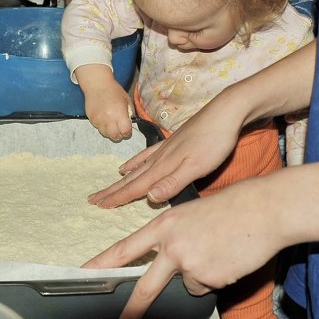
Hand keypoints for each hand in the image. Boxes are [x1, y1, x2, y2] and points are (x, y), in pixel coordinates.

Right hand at [74, 64, 133, 140]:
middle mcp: (109, 118)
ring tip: (111, 124)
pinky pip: (98, 128)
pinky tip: (104, 118)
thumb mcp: (127, 100)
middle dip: (119, 135)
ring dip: (110, 132)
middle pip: (115, 136)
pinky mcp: (91, 119)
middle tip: (119, 130)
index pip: (125, 131)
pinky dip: (102, 126)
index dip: (127, 133)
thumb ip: (130, 113)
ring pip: (105, 134)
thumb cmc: (114, 90)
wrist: (97, 84)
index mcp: (120, 113)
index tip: (127, 130)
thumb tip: (130, 124)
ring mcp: (98, 119)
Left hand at [84, 180, 283, 318]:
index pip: (126, 248)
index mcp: (164, 226)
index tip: (85, 273)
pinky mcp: (209, 278)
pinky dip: (218, 277)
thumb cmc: (232, 208)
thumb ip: (176, 237)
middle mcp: (172, 247)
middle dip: (131, 314)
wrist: (263, 210)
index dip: (103, 262)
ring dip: (202, 275)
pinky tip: (229, 257)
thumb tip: (175, 266)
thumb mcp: (192, 214)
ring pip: (188, 285)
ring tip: (220, 250)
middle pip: (145, 288)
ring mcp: (190, 264)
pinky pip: (208, 286)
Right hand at [88, 103, 241, 207]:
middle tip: (93, 199)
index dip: (117, 197)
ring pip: (138, 168)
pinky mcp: (174, 142)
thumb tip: (148, 197)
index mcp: (164, 167)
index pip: (136, 187)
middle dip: (112, 191)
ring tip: (108, 187)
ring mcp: (166, 148)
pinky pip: (148, 154)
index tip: (99, 205)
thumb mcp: (197, 167)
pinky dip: (136, 161)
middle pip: (132, 178)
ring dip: (122, 179)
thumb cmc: (215, 141)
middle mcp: (160, 158)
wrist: (226, 112)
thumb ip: (173, 182)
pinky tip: (130, 164)